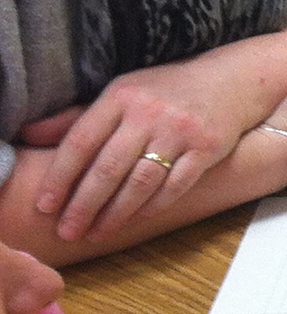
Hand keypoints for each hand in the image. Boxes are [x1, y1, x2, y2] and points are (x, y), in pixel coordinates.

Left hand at [29, 47, 278, 241]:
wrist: (232, 80)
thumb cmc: (167, 89)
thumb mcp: (121, 92)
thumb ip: (77, 116)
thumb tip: (28, 134)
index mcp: (120, 96)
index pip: (81, 141)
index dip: (60, 177)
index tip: (45, 205)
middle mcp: (149, 113)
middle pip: (109, 167)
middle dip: (84, 204)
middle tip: (68, 230)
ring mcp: (180, 131)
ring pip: (140, 181)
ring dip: (115, 212)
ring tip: (96, 232)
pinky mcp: (207, 148)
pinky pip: (175, 185)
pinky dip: (152, 206)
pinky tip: (134, 219)